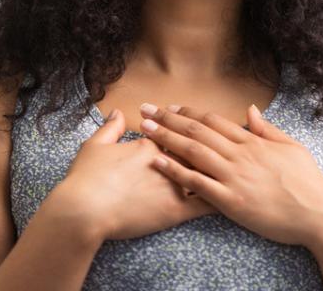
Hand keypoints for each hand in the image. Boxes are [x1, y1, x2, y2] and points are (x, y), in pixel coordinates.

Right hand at [43, 109, 217, 240]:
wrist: (84, 210)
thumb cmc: (85, 179)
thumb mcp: (94, 146)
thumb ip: (110, 128)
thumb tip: (119, 113)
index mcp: (150, 145)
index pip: (177, 133)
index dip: (187, 130)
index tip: (197, 128)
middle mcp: (167, 162)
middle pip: (197, 149)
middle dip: (213, 146)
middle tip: (228, 145)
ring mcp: (174, 185)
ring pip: (206, 173)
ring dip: (222, 170)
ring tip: (238, 167)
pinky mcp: (175, 210)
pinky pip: (205, 203)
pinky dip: (221, 198)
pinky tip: (234, 197)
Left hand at [138, 102, 322, 246]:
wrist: (318, 213)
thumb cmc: (308, 182)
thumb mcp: (292, 147)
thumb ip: (267, 129)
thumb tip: (250, 110)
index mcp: (253, 142)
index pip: (214, 121)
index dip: (189, 113)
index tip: (170, 108)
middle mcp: (240, 155)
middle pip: (197, 131)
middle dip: (168, 119)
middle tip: (146, 110)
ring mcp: (234, 177)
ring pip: (193, 151)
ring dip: (166, 138)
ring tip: (144, 129)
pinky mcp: (231, 201)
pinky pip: (196, 183)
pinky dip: (174, 171)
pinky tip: (156, 162)